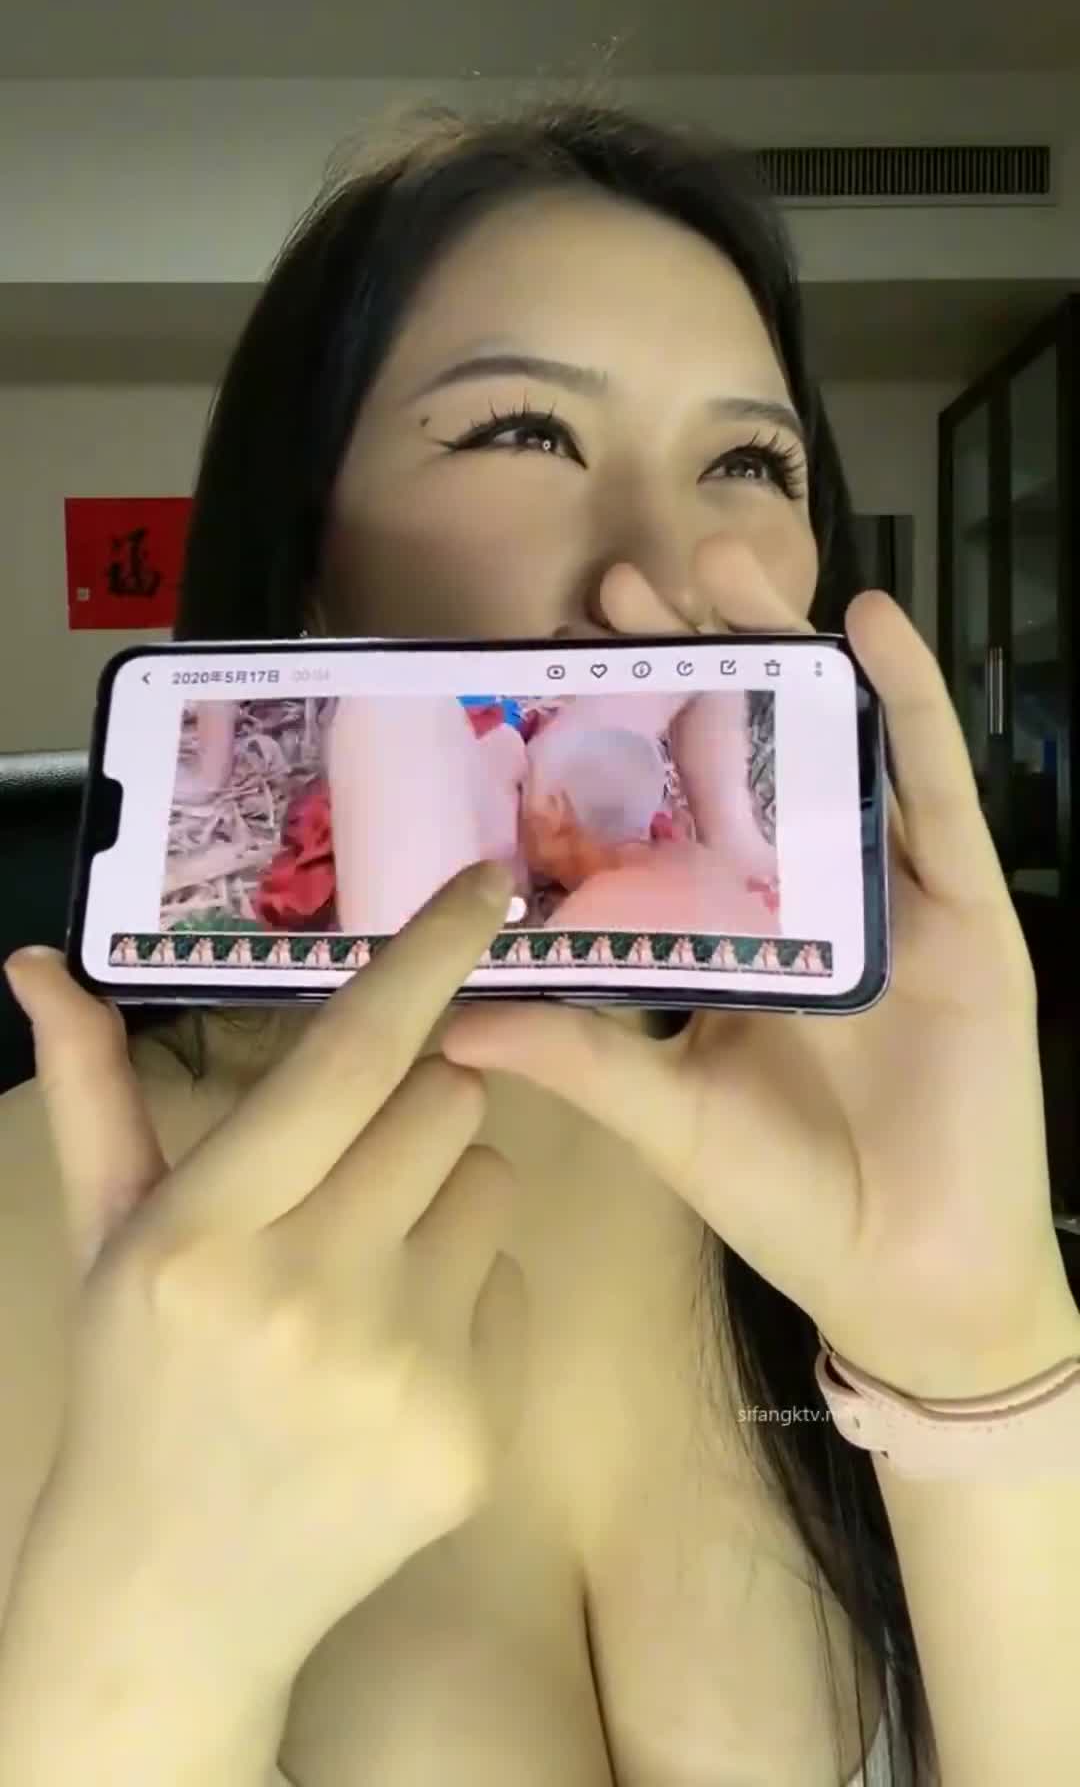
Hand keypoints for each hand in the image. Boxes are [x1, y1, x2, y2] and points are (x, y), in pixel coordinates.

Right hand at [2, 861, 525, 1684]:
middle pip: (449, 1102)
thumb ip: (91, 1089)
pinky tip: (390, 1362)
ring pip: (493, 1182)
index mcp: (205, 1231)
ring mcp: (401, 1373)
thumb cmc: (136, 1386)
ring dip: (443, 1198)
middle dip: (414, 1107)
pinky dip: (464, 1297)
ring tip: (363, 1273)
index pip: (347, 1056)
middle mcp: (308, 1294)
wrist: (169, 1598)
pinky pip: (511, 1284)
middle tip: (350, 1170)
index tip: (490, 883)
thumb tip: (40, 960)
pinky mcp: (472, 1436)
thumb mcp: (105, 1236)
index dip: (426, 955)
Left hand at [442, 536, 1078, 1400]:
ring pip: (835, 744)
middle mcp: (807, 890)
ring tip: (728, 561)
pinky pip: (936, 792)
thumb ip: (579, 1060)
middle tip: (621, 586)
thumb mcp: (666, 1118)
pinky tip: (873, 627)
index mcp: (732, 929)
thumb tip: (449, 1024)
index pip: (670, 803)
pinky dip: (911, 705)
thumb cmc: (792, 1202)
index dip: (620, 729)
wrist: (914, 1280)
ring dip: (788, 649)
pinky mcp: (963, 908)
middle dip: (691, 660)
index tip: (552, 656)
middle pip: (746, 749)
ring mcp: (889, 891)